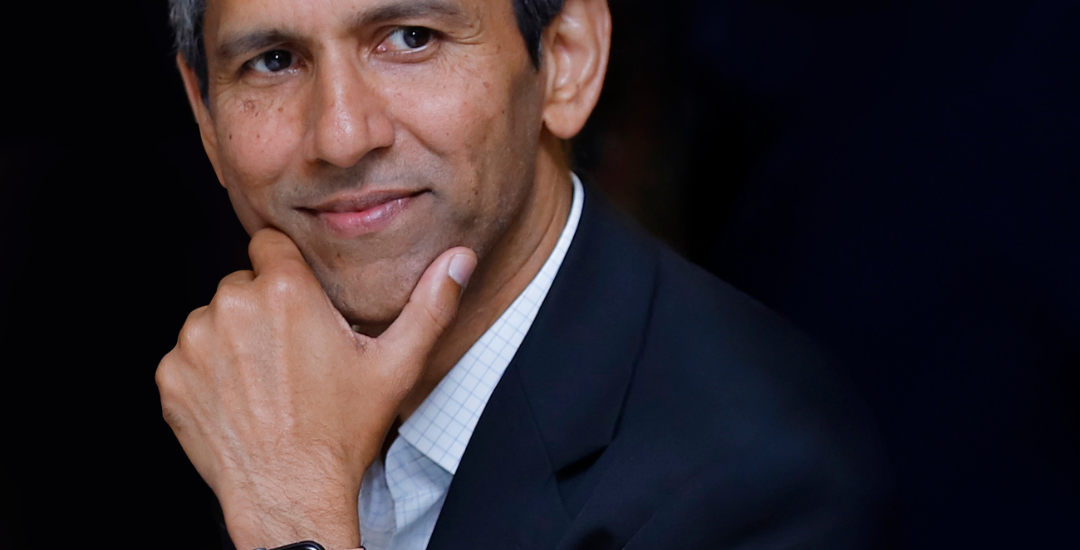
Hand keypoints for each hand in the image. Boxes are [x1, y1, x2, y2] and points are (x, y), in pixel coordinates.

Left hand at [156, 228, 476, 548]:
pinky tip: (241, 398)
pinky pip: (188, 355)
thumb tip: (459, 260)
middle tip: (293, 351)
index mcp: (286, 291)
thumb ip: (430, 305)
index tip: (302, 301)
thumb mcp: (396, 366)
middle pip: (244, 282)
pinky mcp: (171, 376)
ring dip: (234, 338)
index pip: (270, 242)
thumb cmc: (341, 432)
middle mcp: (233, 306)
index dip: (289, 271)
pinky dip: (208, 372)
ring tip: (268, 378)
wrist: (290, 495)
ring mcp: (195, 342)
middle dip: (264, 307)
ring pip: (214, 317)